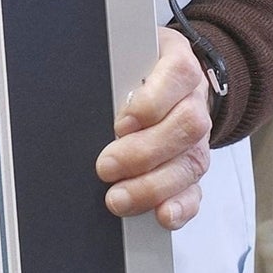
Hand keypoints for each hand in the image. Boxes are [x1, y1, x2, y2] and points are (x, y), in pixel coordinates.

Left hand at [95, 26, 211, 229]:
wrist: (169, 80)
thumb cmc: (137, 69)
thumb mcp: (123, 57)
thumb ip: (110, 71)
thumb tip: (74, 93)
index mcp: (176, 62)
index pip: (177, 73)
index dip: (151, 102)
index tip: (121, 123)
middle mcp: (193, 99)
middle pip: (186, 125)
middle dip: (143, 151)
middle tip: (106, 166)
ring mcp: (198, 135)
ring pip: (191, 161)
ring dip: (154, 184)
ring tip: (119, 197)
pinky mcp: (193, 165)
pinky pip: (196, 189)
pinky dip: (180, 206)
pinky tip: (161, 214)